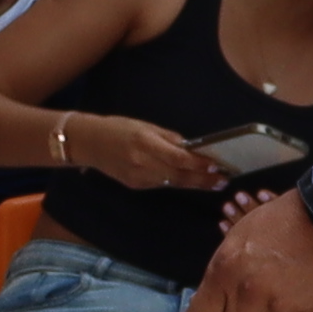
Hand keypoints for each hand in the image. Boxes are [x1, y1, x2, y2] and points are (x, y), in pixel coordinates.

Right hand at [59, 113, 226, 192]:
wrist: (88, 143)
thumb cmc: (118, 128)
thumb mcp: (145, 126)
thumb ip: (169, 139)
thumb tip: (191, 149)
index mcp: (145, 143)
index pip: (178, 158)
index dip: (199, 164)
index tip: (217, 166)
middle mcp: (142, 163)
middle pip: (179, 176)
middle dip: (203, 179)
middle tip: (224, 181)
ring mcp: (138, 177)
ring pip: (172, 183)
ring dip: (194, 183)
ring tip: (213, 182)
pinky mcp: (135, 185)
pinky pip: (161, 184)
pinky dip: (177, 182)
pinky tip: (190, 180)